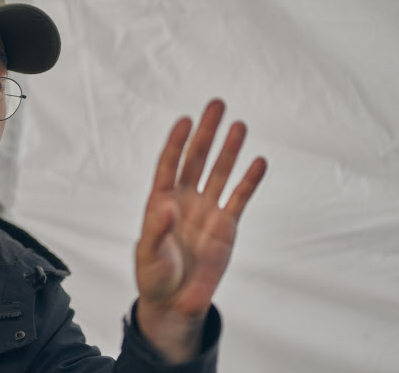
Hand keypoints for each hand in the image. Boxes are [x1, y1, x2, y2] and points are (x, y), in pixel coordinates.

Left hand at [135, 98, 266, 362]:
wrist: (176, 302)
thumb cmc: (155, 277)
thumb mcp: (150, 255)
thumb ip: (157, 230)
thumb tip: (166, 204)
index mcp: (161, 202)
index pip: (169, 164)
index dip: (176, 142)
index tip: (185, 120)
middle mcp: (184, 200)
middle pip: (196, 159)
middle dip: (206, 133)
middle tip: (216, 105)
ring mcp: (207, 210)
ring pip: (220, 173)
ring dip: (229, 150)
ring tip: (239, 125)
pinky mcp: (226, 226)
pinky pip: (240, 198)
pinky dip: (249, 181)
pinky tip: (258, 161)